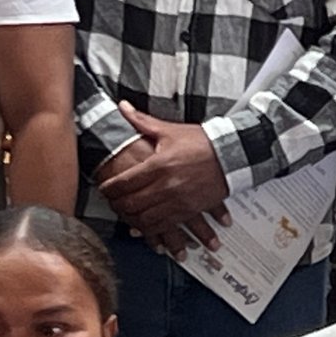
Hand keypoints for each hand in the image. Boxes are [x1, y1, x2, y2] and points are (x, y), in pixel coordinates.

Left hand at [99, 105, 231, 246]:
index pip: (124, 182)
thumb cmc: (200, 142)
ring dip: (131, 219)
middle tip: (111, 202)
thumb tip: (122, 107)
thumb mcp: (170, 131)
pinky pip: (163, 226)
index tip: (103, 189)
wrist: (231, 155)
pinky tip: (144, 227)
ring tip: (125, 214)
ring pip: (145, 219)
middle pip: (131, 203)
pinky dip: (150, 230)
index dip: (109, 188)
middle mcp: (166, 186)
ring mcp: (178, 201)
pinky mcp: (189, 211)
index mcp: (159, 165)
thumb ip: (142, 121)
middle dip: (116, 205)